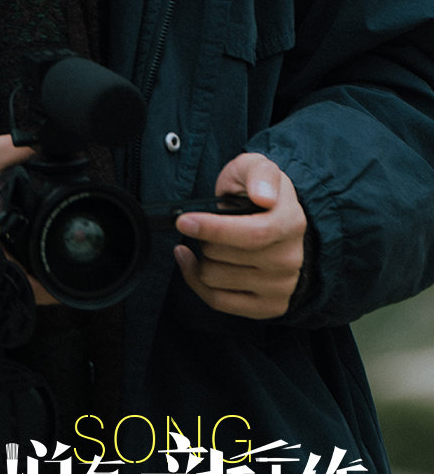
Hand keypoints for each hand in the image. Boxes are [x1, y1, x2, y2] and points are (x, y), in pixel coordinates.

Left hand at [173, 152, 305, 318]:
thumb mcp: (257, 167)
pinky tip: (192, 261)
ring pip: (215, 278)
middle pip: (225, 257)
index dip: (213, 229)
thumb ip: (259, 173)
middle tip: (203, 225)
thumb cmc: (258, 191)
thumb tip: (263, 196)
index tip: (183, 220)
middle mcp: (291, 259)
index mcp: (291, 222)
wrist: (277, 222)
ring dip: (202, 258)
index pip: (251, 234)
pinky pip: (218, 301)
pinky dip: (195, 280)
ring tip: (208, 242)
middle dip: (203, 237)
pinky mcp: (269, 306)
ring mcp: (282, 286)